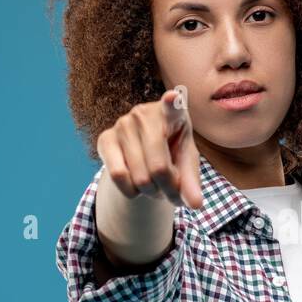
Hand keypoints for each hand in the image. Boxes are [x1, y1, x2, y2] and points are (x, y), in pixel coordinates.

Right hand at [97, 87, 203, 209]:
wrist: (144, 153)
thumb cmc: (172, 153)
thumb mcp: (186, 165)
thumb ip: (192, 183)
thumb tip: (196, 204)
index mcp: (173, 114)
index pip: (172, 107)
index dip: (172, 103)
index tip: (173, 97)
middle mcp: (145, 114)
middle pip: (159, 168)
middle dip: (168, 190)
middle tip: (172, 194)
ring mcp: (122, 124)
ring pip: (139, 177)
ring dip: (151, 193)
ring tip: (156, 187)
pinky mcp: (105, 138)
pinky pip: (118, 176)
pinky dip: (131, 192)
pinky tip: (136, 186)